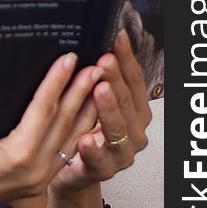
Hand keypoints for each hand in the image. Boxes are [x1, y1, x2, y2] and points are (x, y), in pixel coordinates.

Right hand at [0, 52, 104, 207]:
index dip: (58, 80)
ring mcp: (40, 178)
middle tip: (96, 65)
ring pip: (71, 138)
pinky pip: (65, 151)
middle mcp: (35, 168)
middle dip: (81, 90)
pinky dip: (78, 129)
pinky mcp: (41, 182)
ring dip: (87, 109)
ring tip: (99, 83)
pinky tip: (86, 112)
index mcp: (17, 154)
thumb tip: (17, 73)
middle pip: (64, 121)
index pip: (44, 108)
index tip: (70, 58)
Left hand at [49, 28, 151, 194]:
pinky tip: (85, 138)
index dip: (126, 58)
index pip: (134, 80)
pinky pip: (98, 160)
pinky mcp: (102, 170)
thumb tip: (91, 43)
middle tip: (104, 61)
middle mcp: (134, 131)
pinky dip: (92, 149)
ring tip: (99, 90)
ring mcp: (120, 153)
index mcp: (135, 111)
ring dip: (108, 108)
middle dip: (116, 78)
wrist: (71, 171)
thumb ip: (96, 80)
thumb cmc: (81, 131)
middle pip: (127, 101)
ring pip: (117, 129)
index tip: (116, 37)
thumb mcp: (91, 103)